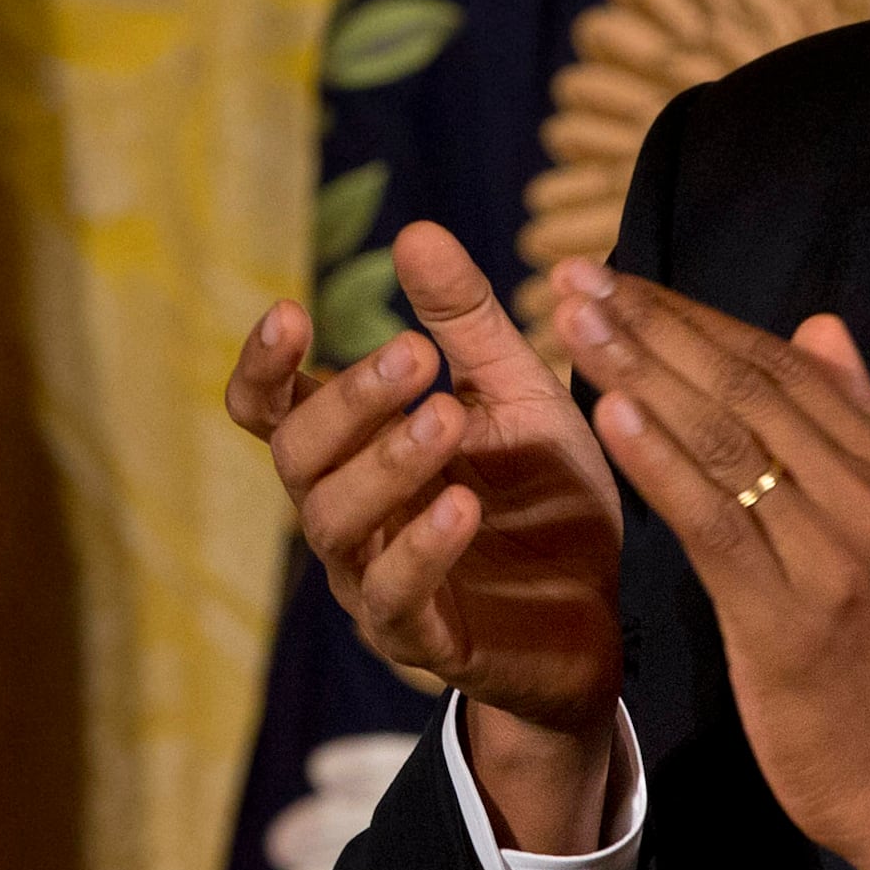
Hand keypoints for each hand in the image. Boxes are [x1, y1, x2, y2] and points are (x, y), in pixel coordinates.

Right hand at [227, 223, 626, 849]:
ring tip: (446, 419)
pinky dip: (423, 546)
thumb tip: (414, 230)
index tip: (291, 312)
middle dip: (348, 401)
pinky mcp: (419, 639)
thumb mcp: (518, 393)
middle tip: (414, 354)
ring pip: (332, 521)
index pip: (271, 410)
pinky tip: (464, 503)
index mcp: (354, 450)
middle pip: (296, 456)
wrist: (605, 615)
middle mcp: (345, 512)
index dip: (264, 366)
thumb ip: (467, 322)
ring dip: (384, 464)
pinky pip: (393, 595)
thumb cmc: (545, 498)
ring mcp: (371, 579)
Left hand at [549, 259, 869, 869]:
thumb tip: (820, 324)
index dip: (689, 315)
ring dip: (642, 371)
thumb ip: (848, 422)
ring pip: (726, 439)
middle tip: (574, 275)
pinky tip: (607, 416)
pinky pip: (715, 522)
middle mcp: (863, 494)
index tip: (613, 275)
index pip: (774, 364)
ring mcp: (831, 553)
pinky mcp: (789, 616)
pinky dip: (660, 462)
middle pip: (744, 386)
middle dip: (653, 325)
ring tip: (575, 319)